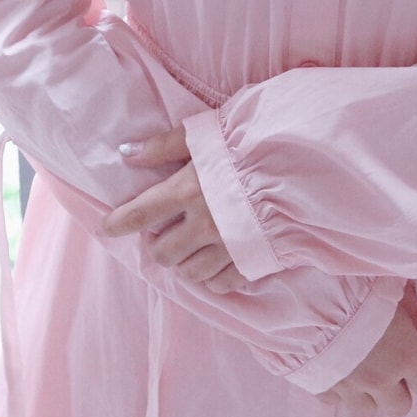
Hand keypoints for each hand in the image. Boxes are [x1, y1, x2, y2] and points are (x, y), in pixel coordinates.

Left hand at [101, 125, 246, 293]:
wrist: (309, 166)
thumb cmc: (257, 142)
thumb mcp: (208, 132)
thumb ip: (165, 145)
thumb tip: (126, 152)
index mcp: (188, 190)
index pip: (140, 214)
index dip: (118, 223)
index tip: (107, 228)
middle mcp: (204, 224)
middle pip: (164, 252)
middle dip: (160, 244)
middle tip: (167, 232)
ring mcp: (229, 247)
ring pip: (191, 272)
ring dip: (186, 261)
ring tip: (193, 247)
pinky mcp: (253, 263)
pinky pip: (221, 283)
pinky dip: (214, 276)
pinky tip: (218, 261)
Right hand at [318, 282, 416, 416]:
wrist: (306, 293)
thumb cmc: (358, 286)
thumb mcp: (397, 296)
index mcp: (406, 356)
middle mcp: (380, 379)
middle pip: (400, 408)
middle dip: (398, 390)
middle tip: (389, 367)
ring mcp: (349, 387)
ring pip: (367, 408)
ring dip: (368, 392)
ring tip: (359, 367)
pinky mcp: (320, 388)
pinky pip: (335, 401)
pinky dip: (338, 389)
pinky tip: (334, 367)